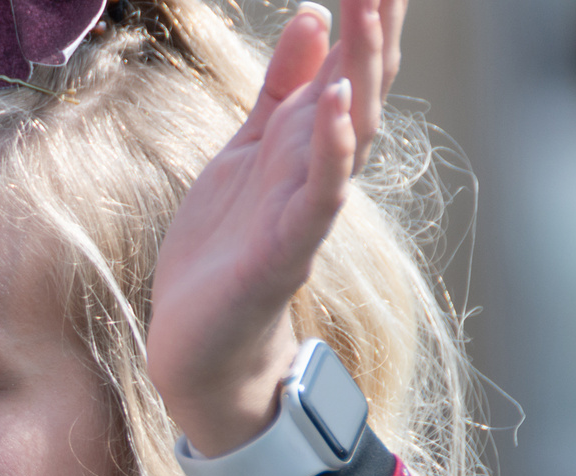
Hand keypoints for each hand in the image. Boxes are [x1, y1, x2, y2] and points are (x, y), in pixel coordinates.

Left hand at [146, 0, 406, 457]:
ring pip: (348, 132)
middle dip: (374, 28)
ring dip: (360, 73)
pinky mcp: (285, 249)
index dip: (368, 14)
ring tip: (367, 12)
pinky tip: (335, 106)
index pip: (350, 64)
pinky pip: (319, 195)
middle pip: (360, 86)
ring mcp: (307, 209)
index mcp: (306, 141)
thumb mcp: (245, 150)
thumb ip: (279, 87)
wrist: (200, 342)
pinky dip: (330, 150)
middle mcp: (318, 168)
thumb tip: (313, 16)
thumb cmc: (223, 247)